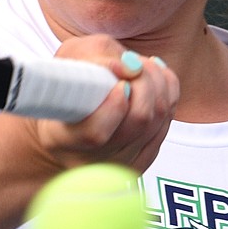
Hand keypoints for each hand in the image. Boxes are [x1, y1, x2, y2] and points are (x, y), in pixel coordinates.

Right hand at [31, 34, 178, 173]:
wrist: (65, 119)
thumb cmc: (64, 87)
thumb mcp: (69, 63)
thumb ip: (98, 62)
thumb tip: (131, 66)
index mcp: (61, 139)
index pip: (95, 133)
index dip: (115, 105)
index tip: (120, 82)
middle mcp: (90, 160)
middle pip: (138, 122)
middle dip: (145, 82)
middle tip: (135, 63)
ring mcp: (117, 166)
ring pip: (157, 122)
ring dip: (158, 84)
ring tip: (142, 66)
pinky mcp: (140, 161)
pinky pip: (165, 126)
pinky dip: (167, 96)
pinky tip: (154, 79)